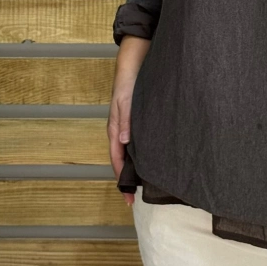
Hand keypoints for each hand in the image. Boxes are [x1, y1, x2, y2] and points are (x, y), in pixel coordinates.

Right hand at [107, 74, 136, 205]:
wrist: (133, 66)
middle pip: (122, 161)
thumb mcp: (126, 103)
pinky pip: (137, 144)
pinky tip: (151, 160)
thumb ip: (126, 121)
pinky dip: (141, 156)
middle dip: (127, 180)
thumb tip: (124, 142)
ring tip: (145, 184)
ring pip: (130, 154)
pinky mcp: (136, 122)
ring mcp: (127, 128)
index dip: (122, 181)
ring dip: (135, 169)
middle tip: (136, 198)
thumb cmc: (128, 84)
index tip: (128, 199)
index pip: (117, 161)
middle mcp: (120, 132)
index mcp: (114, 130)